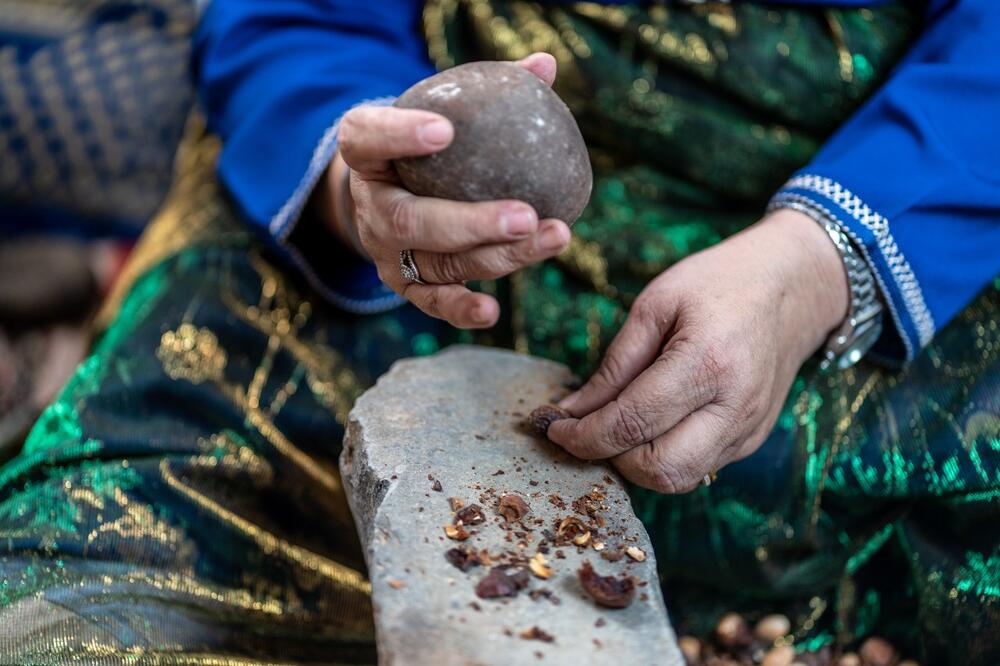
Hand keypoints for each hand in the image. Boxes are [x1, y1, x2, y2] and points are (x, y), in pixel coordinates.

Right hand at [325, 53, 570, 328]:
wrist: (389, 190)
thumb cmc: (423, 145)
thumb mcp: (436, 110)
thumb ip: (482, 90)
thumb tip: (545, 66)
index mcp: (364, 152)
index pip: (368, 138)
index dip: (400, 135)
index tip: (444, 128)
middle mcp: (370, 208)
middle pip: (412, 221)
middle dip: (471, 224)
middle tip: (525, 216)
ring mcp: (386, 253)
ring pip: (439, 263)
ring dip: (498, 257)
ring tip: (552, 238)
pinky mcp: (406, 285)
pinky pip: (432, 302)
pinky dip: (461, 309)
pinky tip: (493, 311)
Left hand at [547, 210, 849, 492]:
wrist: (793, 286)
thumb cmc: (718, 283)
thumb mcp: (655, 305)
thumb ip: (614, 364)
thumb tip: (572, 411)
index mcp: (707, 362)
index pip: (633, 423)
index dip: (584, 435)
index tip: (553, 427)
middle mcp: (734, 406)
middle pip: (659, 469)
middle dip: (610, 458)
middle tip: (584, 431)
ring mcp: (748, 429)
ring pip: (679, 478)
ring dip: (635, 464)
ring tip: (614, 428)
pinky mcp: (752, 439)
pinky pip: (698, 467)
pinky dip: (663, 456)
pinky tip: (647, 425)